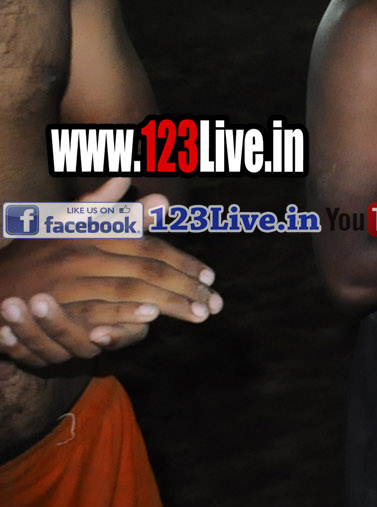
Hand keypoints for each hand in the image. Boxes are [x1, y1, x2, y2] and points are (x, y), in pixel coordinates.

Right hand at [0, 180, 220, 367]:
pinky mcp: (54, 305)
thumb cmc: (31, 251)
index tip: (210, 277)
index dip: (183, 261)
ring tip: (197, 313)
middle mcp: (82, 250)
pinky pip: (96, 309)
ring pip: (128, 289)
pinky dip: (124, 313)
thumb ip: (107, 207)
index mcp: (92, 230)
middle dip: (184, 287)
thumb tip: (150, 187)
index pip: (149, 245)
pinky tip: (150, 319)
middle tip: (214, 304)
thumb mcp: (65, 221)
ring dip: (166, 302)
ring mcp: (67, 279)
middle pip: (146, 268)